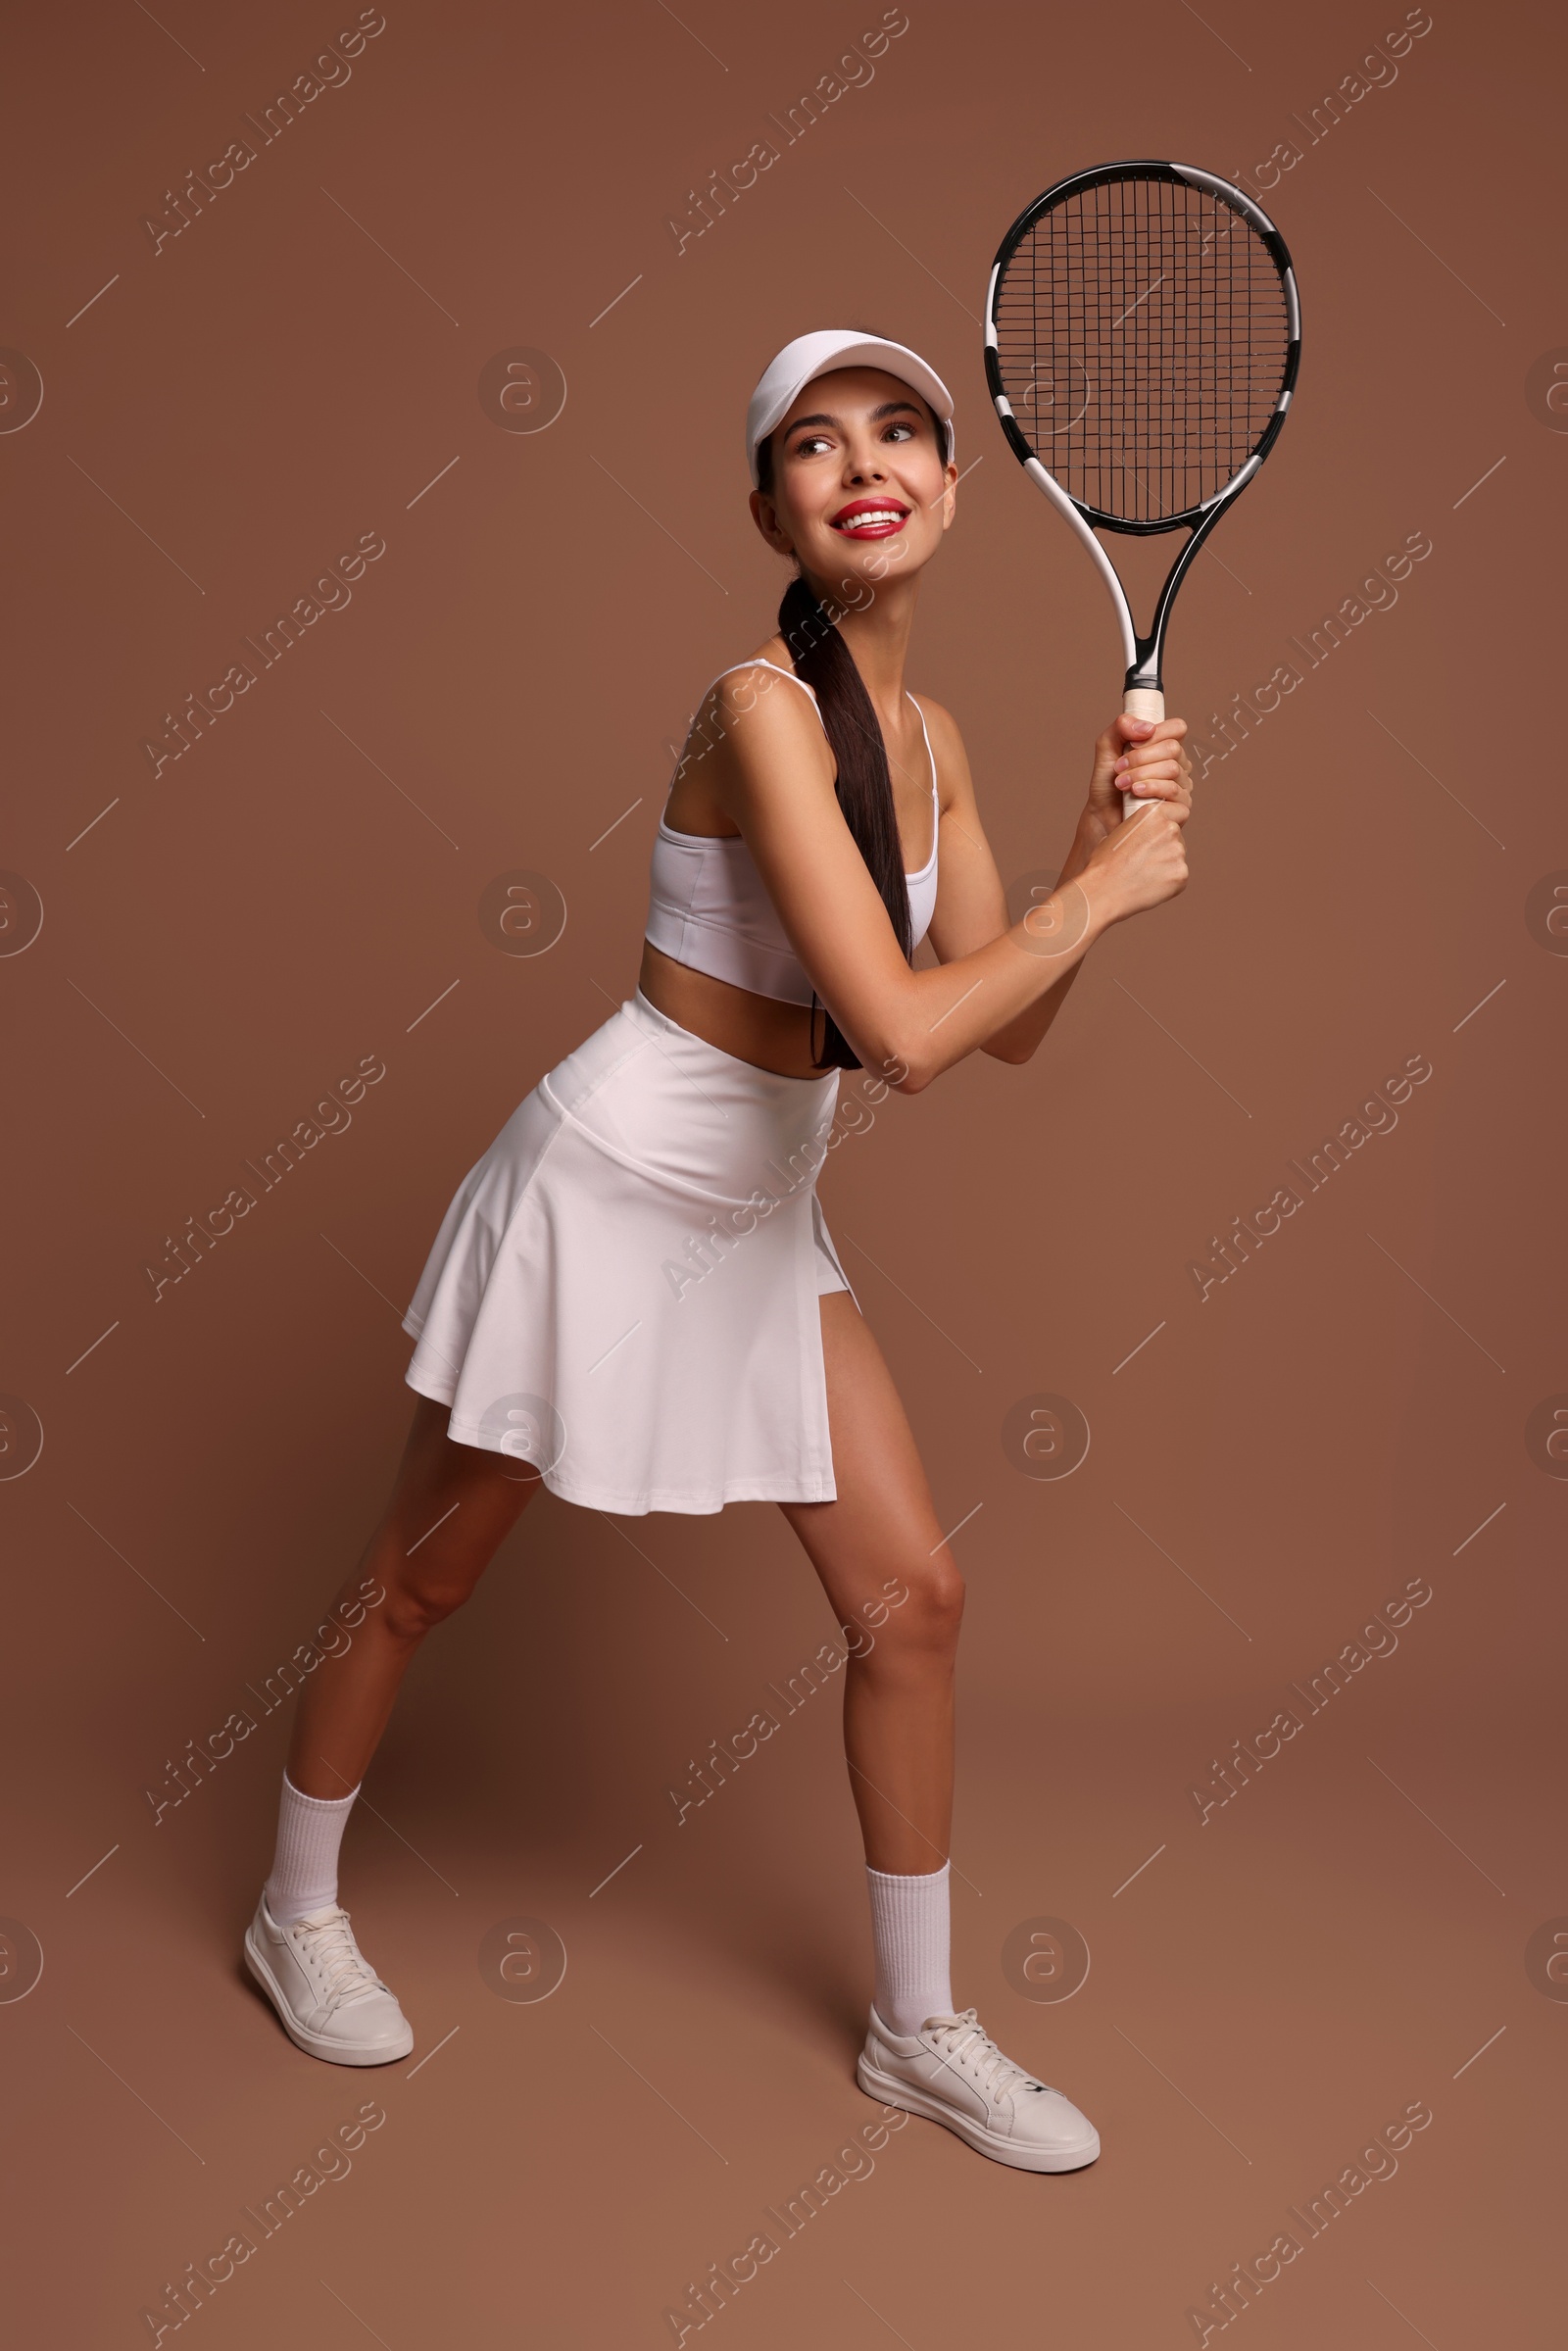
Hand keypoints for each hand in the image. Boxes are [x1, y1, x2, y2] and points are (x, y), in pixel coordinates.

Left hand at [1077, 712, 1193, 850]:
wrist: (1101, 816)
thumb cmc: (1107, 784)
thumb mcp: (1107, 747)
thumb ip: (1120, 727)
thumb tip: (1147, 727)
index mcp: (1166, 748)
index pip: (1178, 728)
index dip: (1156, 732)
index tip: (1131, 743)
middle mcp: (1179, 766)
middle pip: (1172, 748)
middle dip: (1140, 757)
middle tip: (1119, 768)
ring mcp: (1183, 787)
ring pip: (1172, 769)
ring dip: (1140, 774)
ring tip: (1121, 783)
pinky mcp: (1181, 808)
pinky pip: (1173, 790)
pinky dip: (1150, 788)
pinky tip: (1135, 792)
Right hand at [1077, 770, 1189, 926]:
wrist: (1103, 891)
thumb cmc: (1104, 865)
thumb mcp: (1119, 833)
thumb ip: (1141, 830)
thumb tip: (1148, 836)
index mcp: (1152, 814)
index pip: (1179, 812)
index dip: (1172, 823)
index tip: (1164, 833)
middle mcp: (1169, 828)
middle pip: (1178, 837)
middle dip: (1167, 847)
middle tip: (1145, 861)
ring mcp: (1178, 852)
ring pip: (1178, 857)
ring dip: (1166, 865)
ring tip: (1143, 875)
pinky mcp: (1181, 874)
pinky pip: (1179, 876)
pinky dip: (1168, 882)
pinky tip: (1148, 886)